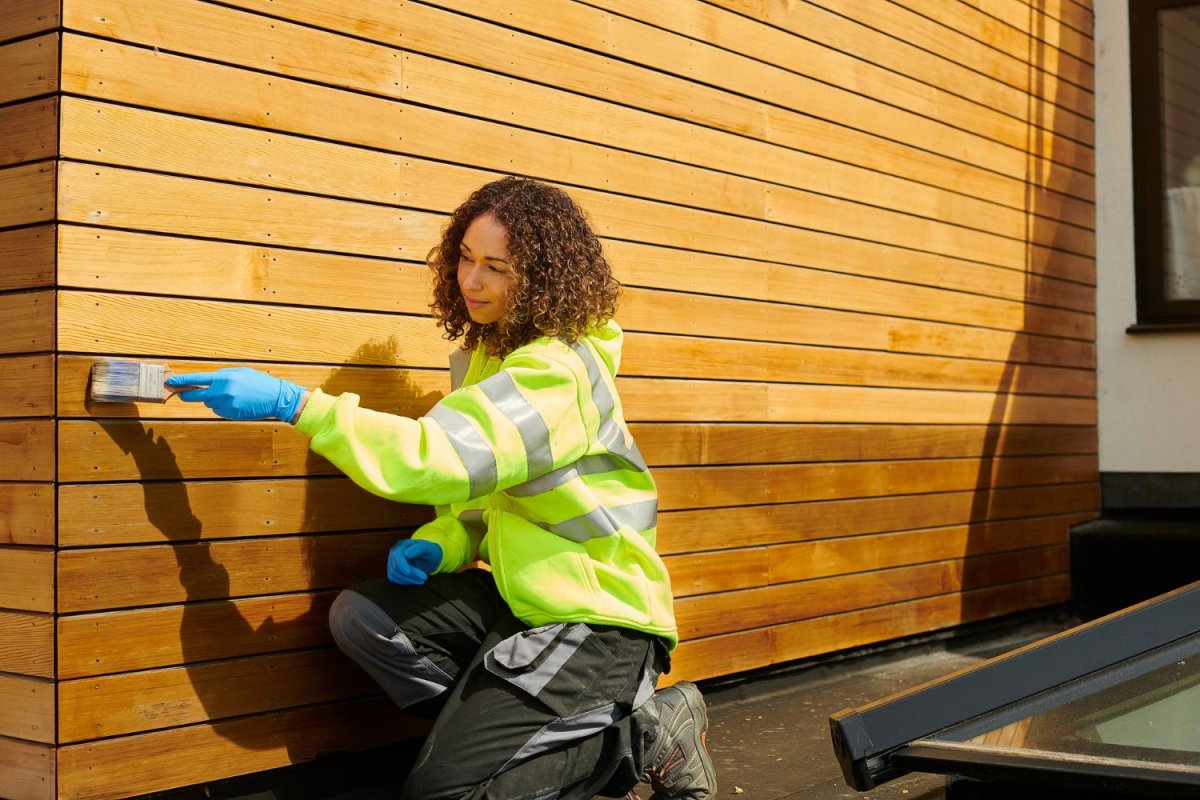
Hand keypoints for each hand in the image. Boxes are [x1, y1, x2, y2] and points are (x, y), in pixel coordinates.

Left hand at [166, 367, 306, 421]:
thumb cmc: (258, 382)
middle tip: (183, 393)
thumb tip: (205, 381)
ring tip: (232, 395)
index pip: (196, 380)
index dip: (181, 381)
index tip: (170, 382)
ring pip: (209, 404)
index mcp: (223, 379)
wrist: (275, 397)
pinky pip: (219, 411)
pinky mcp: (230, 414)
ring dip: (214, 400)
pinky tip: (237, 403)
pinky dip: (224, 407)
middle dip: (187, 395)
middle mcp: (222, 392)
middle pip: (196, 396)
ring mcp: (226, 405)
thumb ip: (221, 376)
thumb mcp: (239, 373)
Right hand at [387, 539, 441, 584]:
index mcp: (401, 544)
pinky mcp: (392, 570)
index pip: (396, 555)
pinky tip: (415, 580)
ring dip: (409, 579)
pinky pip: (394, 578)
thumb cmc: (428, 551)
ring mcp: (391, 561)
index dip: (401, 564)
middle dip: (410, 574)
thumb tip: (406, 554)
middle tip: (424, 578)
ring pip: (394, 574)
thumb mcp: (427, 548)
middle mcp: (394, 552)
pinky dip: (405, 581)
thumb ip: (418, 548)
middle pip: (396, 566)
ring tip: (422, 580)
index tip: (408, 572)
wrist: (427, 557)